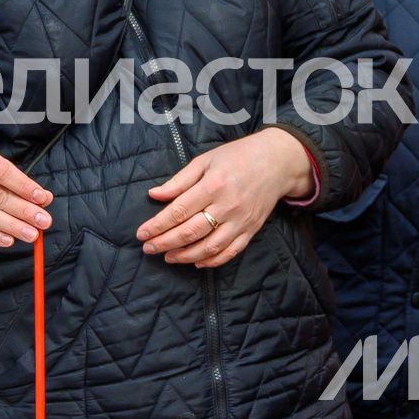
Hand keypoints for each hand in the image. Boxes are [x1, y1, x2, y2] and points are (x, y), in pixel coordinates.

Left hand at [139, 127, 313, 266]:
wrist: (277, 162)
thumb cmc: (238, 157)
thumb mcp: (206, 160)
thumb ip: (179, 180)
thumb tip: (154, 195)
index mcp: (214, 185)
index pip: (179, 211)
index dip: (158, 225)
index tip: (141, 233)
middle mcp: (228, 206)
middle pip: (191, 232)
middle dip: (165, 242)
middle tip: (148, 248)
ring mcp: (241, 221)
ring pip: (209, 247)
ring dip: (185, 256)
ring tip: (168, 257)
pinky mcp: (251, 230)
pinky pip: (230, 252)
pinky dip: (212, 261)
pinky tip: (197, 262)